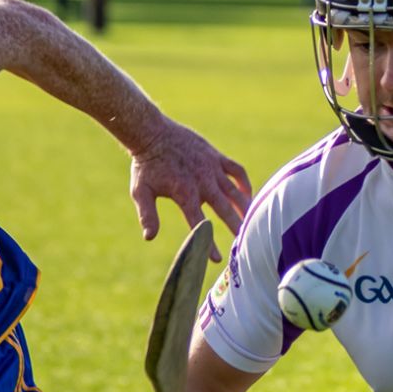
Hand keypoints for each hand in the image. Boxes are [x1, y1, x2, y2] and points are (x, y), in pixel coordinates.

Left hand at [130, 120, 251, 260]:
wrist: (151, 132)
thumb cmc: (146, 165)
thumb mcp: (141, 191)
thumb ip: (147, 214)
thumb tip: (149, 237)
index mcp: (185, 193)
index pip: (199, 224)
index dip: (208, 244)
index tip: (217, 259)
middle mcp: (202, 181)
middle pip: (224, 209)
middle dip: (236, 227)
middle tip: (245, 242)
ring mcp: (212, 168)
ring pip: (235, 191)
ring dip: (245, 208)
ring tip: (252, 222)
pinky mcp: (216, 157)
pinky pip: (236, 171)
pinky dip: (244, 183)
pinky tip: (247, 195)